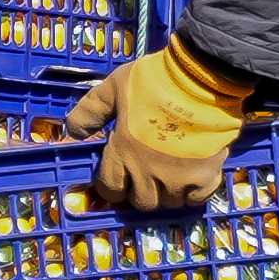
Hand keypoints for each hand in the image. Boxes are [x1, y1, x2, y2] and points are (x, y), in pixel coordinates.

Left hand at [68, 38, 252, 210]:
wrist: (201, 78)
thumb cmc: (153, 80)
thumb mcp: (113, 87)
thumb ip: (90, 111)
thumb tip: (73, 133)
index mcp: (123, 152)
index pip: (110, 189)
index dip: (114, 184)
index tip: (121, 175)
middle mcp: (147, 172)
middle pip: (141, 201)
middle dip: (141, 190)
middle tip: (148, 172)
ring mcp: (177, 178)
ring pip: (168, 202)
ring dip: (168, 191)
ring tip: (172, 172)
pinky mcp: (205, 176)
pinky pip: (196, 199)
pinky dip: (194, 191)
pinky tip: (194, 175)